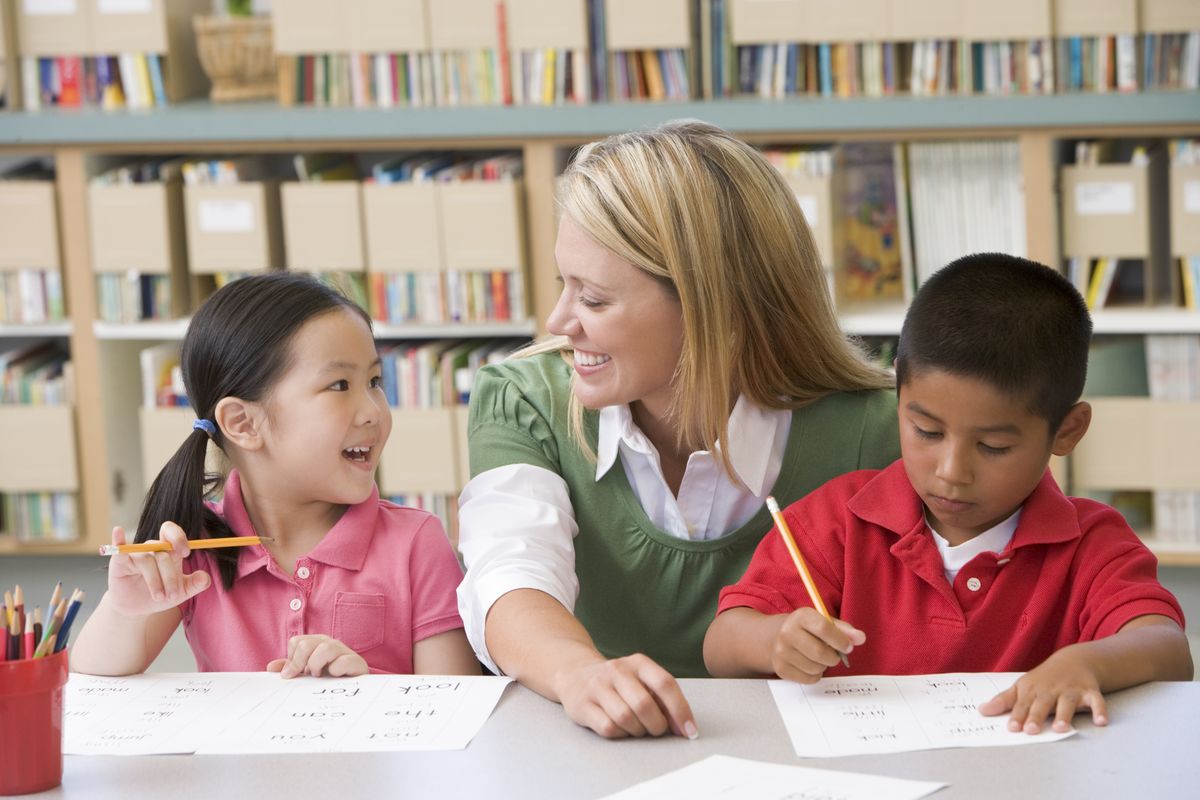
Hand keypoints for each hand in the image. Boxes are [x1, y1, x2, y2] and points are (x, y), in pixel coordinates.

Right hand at [106, 524, 210, 617]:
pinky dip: (119, 540)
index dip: (179, 538)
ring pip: (148, 559)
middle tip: (172, 595)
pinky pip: (120, 549)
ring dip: (155, 581)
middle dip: (171, 576)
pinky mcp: (120, 563)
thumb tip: (205, 577)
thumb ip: (196, 584)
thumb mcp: (182, 592)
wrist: (139, 610)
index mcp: (168, 551)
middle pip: (163, 552)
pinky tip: (118, 531)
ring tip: (159, 597)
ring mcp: (135, 554)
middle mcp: (152, 549)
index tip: (185, 553)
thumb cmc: (161, 596)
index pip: (172, 532)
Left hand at [266, 634, 368, 677]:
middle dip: (302, 663)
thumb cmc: (329, 677)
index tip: (299, 673)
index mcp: (316, 643)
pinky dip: (335, 670)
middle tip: (309, 675)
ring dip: (317, 666)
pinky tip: (335, 676)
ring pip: (324, 649)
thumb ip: (290, 668)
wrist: (355, 685)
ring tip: (320, 676)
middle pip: (306, 644)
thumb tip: (270, 667)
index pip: (296, 642)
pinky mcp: (356, 662)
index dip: (293, 660)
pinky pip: (342, 662)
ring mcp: (344, 651)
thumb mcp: (307, 673)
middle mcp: (329, 643)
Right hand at [554, 653, 697, 739]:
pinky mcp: (582, 704)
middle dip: (657, 725)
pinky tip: (619, 728)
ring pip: (625, 718)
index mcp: (638, 662)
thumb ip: (662, 698)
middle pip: (644, 705)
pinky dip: (619, 734)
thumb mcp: (641, 680)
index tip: (689, 731)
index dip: (680, 710)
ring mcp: (597, 686)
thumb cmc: (619, 684)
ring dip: (637, 731)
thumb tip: (683, 726)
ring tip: (636, 727)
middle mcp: (617, 670)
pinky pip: (608, 728)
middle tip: (657, 730)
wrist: (575, 674)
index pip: (665, 683)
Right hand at [771, 606, 863, 683]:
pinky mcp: (781, 669)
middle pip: (820, 652)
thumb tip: (860, 638)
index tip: (848, 646)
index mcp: (800, 616)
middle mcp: (787, 633)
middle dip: (834, 657)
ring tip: (818, 658)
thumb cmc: (805, 629)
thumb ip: (843, 629)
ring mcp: (781, 652)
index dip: (840, 640)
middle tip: (834, 655)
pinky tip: (810, 665)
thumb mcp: (823, 622)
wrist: (774, 637)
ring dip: (824, 666)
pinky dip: (816, 675)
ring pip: (816, 668)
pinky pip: (809, 679)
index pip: (824, 629)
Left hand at [978, 646, 1107, 733]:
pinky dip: (1100, 710)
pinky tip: (1101, 721)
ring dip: (1064, 715)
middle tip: (1031, 731)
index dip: (1017, 716)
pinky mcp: (1090, 692)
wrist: (1073, 660)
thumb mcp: (1022, 687)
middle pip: (1042, 704)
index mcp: (1032, 690)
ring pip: (1067, 703)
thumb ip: (1003, 701)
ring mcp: (1071, 690)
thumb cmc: (1043, 680)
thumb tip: (981, 711)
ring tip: (1060, 728)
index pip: (1023, 704)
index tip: (1012, 728)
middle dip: (1037, 716)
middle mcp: (1051, 690)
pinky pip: (1096, 701)